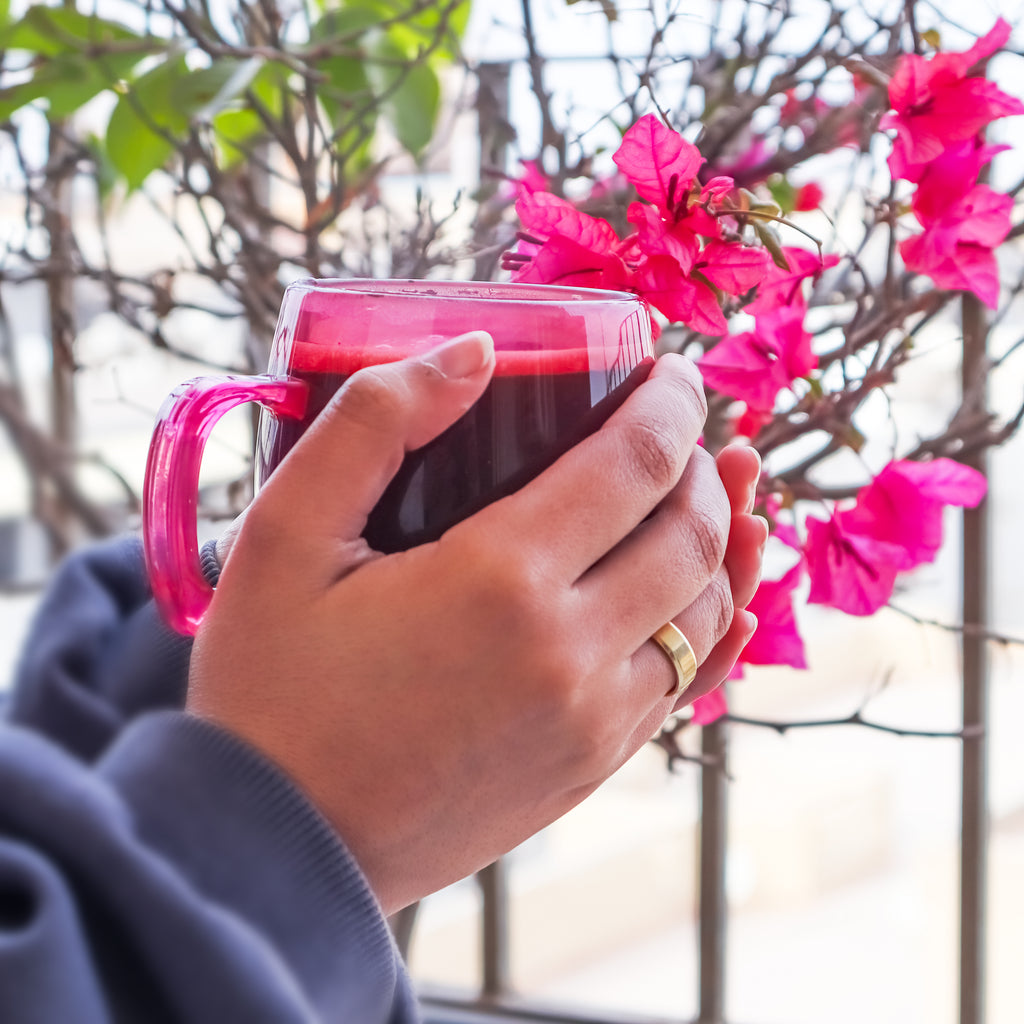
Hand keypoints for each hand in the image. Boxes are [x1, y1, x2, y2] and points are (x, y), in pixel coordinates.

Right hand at [187, 333, 761, 913]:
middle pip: (691, 533)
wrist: (281, 848)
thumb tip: (474, 350)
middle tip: (689, 427)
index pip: (636, 465)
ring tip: (727, 492)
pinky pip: (689, 682)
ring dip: (728, 539)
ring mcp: (593, 722)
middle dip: (703, 465)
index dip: (669, 404)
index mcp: (501, 582)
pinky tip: (724, 592)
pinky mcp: (591, 768)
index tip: (674, 372)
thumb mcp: (284, 535)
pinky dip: (719, 623)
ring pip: (708, 609)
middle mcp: (571, 654)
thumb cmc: (271, 689)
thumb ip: (375, 422)